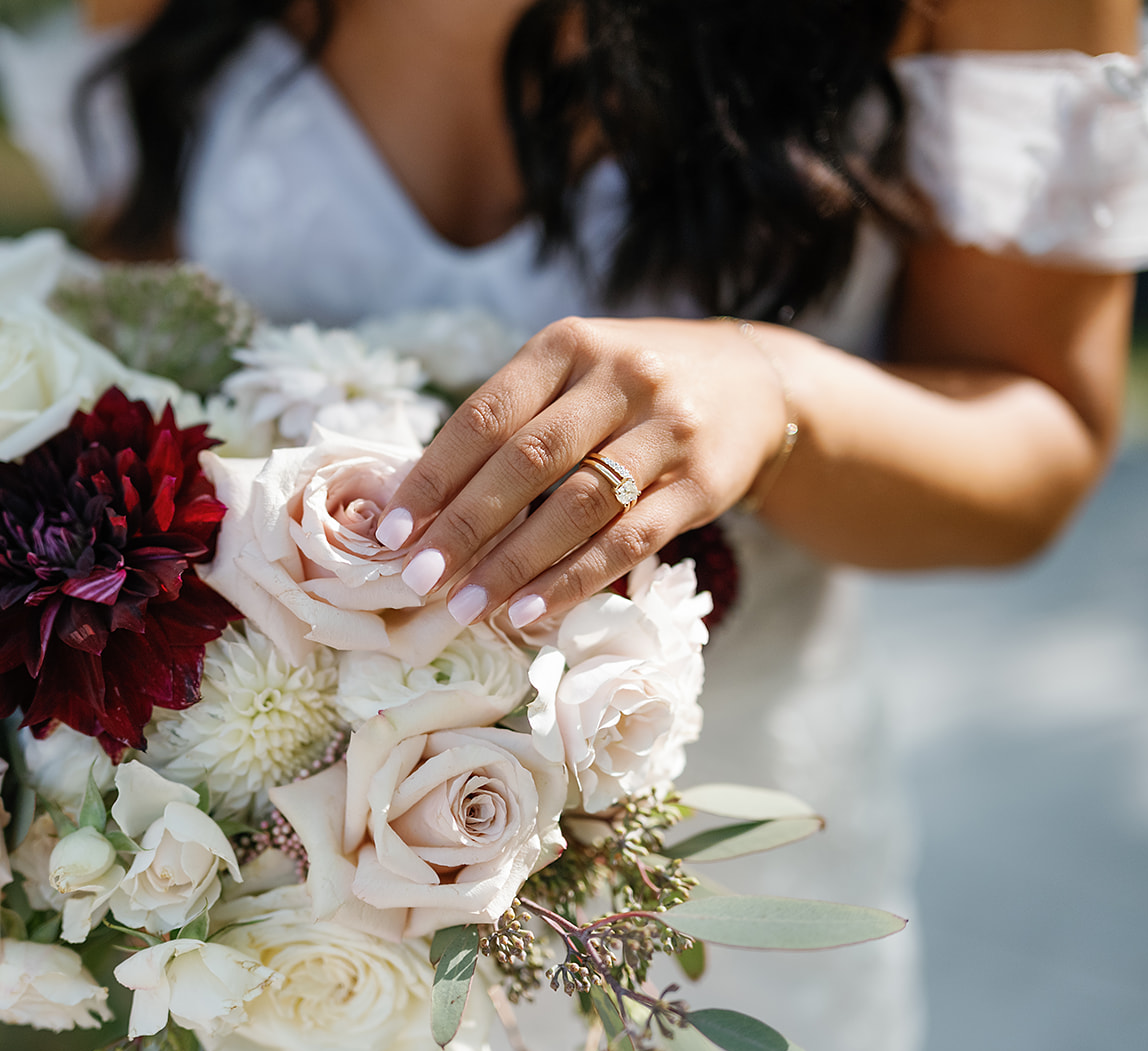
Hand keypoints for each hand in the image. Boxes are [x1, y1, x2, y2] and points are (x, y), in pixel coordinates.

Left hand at [374, 316, 788, 628]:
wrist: (755, 385)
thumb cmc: (630, 390)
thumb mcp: (572, 376)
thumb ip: (506, 426)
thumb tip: (415, 502)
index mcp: (568, 345)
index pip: (485, 416)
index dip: (433, 476)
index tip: (392, 530)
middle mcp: (620, 377)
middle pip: (527, 461)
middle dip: (464, 526)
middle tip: (419, 579)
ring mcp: (667, 430)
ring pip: (577, 505)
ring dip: (515, 563)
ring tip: (467, 606)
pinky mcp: (702, 483)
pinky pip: (629, 541)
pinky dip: (575, 580)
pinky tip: (533, 610)